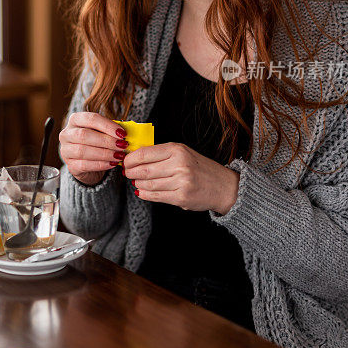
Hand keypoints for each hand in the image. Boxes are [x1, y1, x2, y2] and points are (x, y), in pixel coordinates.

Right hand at [59, 112, 127, 185]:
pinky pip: (84, 165)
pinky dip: (100, 164)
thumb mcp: (102, 133)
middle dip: (106, 141)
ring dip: (104, 153)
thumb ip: (112, 130)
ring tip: (119, 155)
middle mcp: (66, 134)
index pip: (90, 119)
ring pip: (83, 151)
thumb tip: (126, 132)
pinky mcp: (70, 166)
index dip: (107, 125)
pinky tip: (112, 164)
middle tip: (122, 145)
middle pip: (84, 135)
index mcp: (75, 120)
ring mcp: (65, 150)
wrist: (87, 163)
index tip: (122, 133)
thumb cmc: (97, 143)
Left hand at [123, 143, 239, 214]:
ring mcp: (181, 182)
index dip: (130, 159)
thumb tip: (134, 157)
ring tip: (136, 182)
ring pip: (147, 184)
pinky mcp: (181, 197)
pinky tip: (142, 191)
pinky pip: (155, 196)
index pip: (144, 153)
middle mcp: (179, 164)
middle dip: (131, 173)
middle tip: (127, 173)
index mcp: (177, 150)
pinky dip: (145, 194)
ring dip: (138, 184)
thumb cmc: (200, 168)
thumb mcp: (183, 153)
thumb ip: (160, 154)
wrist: (222, 186)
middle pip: (143, 170)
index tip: (125, 162)